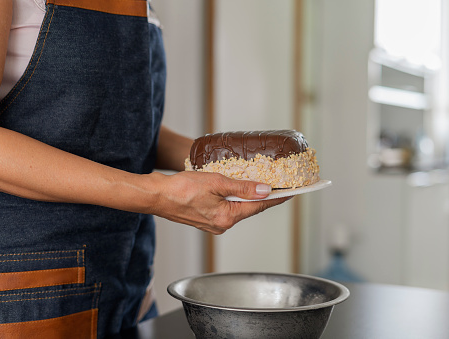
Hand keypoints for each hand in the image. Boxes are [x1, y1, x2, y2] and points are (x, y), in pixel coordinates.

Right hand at [149, 171, 290, 233]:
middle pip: (250, 209)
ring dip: (248, 198)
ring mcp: (214, 225)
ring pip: (238, 209)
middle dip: (264, 197)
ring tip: (259, 185)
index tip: (291, 192)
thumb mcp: (216, 182)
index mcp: (227, 217)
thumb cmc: (181, 189)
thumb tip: (264, 190)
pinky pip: (227, 210)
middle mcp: (222, 225)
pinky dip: (234, 200)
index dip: (276, 198)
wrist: (157, 196)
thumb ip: (241, 188)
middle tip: (278, 185)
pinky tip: (235, 191)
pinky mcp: (206, 221)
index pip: (259, 206)